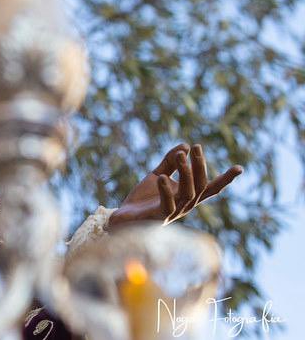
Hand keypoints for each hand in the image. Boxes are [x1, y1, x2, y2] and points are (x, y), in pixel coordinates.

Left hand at [109, 143, 241, 227]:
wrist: (124, 218)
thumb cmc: (143, 199)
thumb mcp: (157, 175)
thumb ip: (169, 162)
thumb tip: (185, 145)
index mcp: (187, 197)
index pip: (210, 188)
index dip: (225, 179)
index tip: (240, 168)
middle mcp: (185, 206)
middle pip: (200, 186)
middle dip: (200, 166)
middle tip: (196, 147)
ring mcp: (173, 213)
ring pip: (188, 194)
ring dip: (185, 174)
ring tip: (180, 156)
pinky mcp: (158, 217)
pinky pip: (167, 205)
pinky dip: (166, 190)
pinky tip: (162, 177)